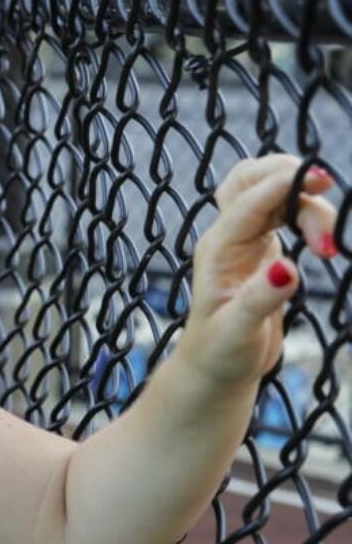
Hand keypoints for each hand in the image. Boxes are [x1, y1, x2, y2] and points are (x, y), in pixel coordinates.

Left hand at [176, 154, 339, 389]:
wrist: (216, 366)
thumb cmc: (222, 352)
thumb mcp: (239, 331)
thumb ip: (261, 299)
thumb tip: (287, 269)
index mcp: (217, 251)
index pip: (247, 203)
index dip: (281, 184)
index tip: (319, 177)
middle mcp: (227, 237)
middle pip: (254, 183)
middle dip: (292, 181)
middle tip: (326, 205)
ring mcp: (243, 238)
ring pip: (270, 192)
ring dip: (305, 202)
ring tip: (328, 248)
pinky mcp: (261, 246)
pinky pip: (280, 208)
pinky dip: (303, 209)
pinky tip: (321, 237)